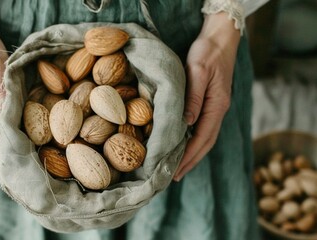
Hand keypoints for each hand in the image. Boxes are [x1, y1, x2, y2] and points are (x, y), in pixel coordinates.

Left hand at [174, 13, 240, 180]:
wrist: (219, 38)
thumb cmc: (207, 52)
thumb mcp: (198, 71)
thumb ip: (193, 97)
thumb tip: (187, 123)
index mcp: (217, 105)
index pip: (202, 138)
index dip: (189, 156)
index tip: (176, 170)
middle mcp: (218, 110)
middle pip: (205, 143)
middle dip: (190, 161)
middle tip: (173, 177)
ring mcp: (215, 107)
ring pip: (204, 137)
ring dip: (192, 154)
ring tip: (177, 168)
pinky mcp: (209, 103)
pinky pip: (201, 128)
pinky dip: (192, 140)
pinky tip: (182, 145)